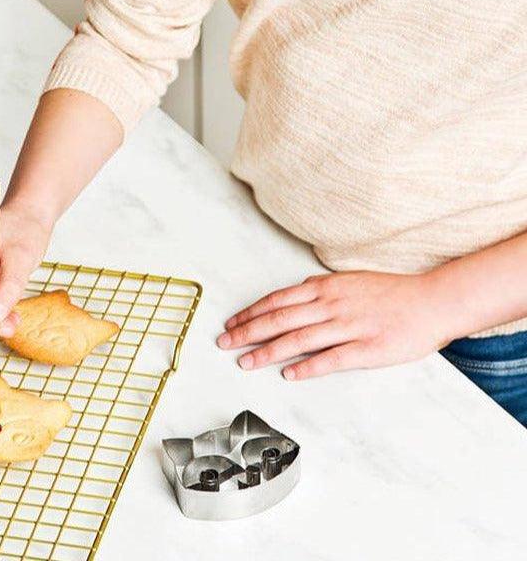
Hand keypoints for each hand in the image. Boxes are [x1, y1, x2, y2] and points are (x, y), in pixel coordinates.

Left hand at [217, 270, 453, 379]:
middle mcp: (331, 305)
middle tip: (224, 343)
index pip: (277, 301)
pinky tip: (289, 375)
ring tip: (245, 362)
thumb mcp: (349, 281)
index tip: (231, 323)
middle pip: (279, 319)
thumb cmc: (390, 292)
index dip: (251, 313)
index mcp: (325, 288)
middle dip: (247, 332)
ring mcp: (348, 327)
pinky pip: (330, 359)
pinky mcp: (366, 349)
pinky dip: (307, 367)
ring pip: (298, 340)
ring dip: (267, 352)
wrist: (431, 301)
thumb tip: (293, 297)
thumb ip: (320, 290)